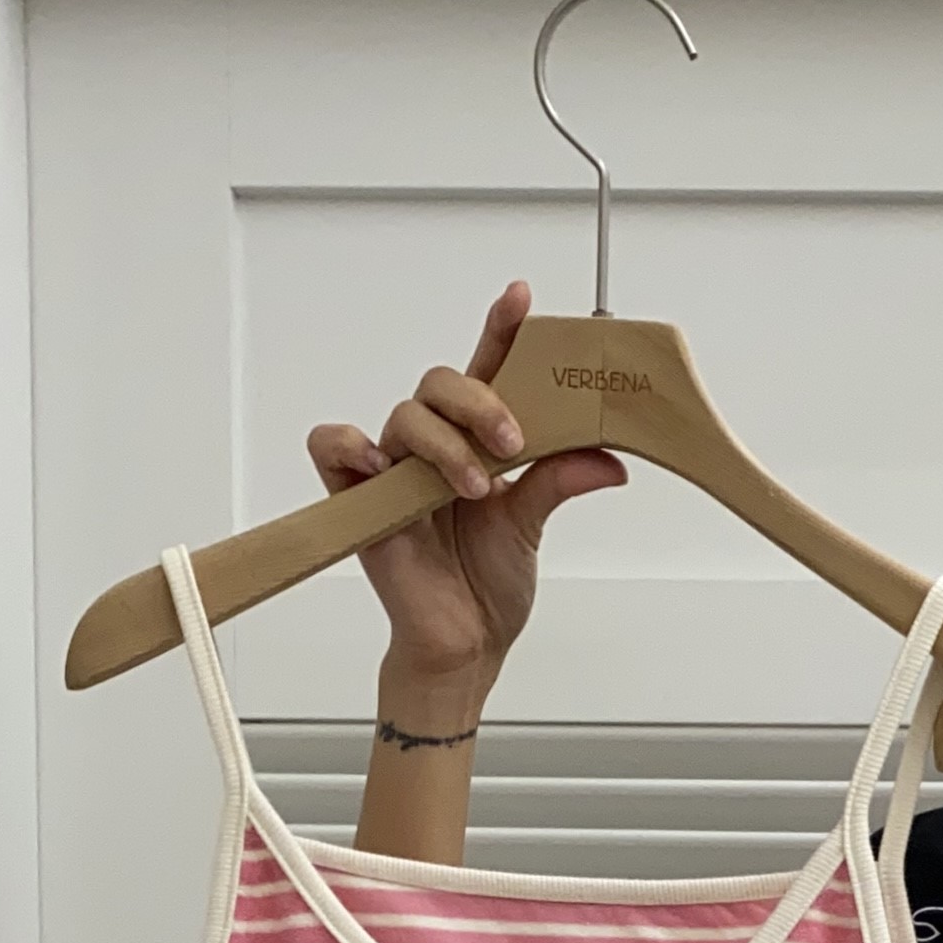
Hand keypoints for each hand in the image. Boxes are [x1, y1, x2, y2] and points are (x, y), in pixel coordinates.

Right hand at [307, 279, 626, 698]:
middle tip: (513, 442)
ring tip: (476, 489)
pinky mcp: (360, 500)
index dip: (500, 330)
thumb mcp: (532, 525)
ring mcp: (395, 470)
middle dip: (479, 402)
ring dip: (445, 444)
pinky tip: (381, 465)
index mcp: (478, 441)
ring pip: (404, 414)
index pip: (487, 370)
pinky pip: (332, 447)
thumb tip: (609, 459)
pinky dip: (350, 445)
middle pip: (440, 383)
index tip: (522, 299)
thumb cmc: (489, 583)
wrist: (465, 644)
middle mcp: (435, 446)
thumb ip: (560, 480)